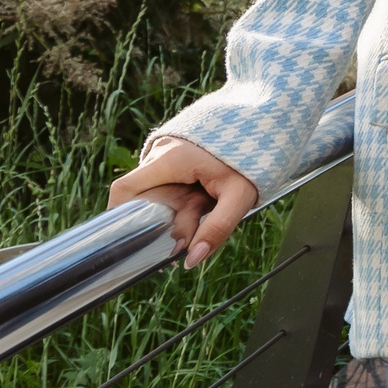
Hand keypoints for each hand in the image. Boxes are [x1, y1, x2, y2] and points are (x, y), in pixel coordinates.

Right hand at [108, 137, 259, 268]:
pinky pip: (169, 185)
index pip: (124, 190)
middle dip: (165, 219)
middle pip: (145, 198)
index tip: (139, 239)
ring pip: (159, 193)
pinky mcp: (176, 155)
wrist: (265, 126)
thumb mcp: (240, 196)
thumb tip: (191, 260)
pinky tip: (202, 197)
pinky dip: (182, 198)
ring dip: (178, 209)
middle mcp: (161, 152)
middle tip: (192, 224)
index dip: (121, 216)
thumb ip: (217, 228)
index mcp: (169, 158)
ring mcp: (167, 152)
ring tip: (204, 203)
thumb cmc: (253, 157)